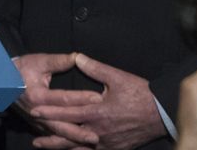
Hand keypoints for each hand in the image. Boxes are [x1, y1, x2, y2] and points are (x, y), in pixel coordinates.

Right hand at [13, 52, 101, 148]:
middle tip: (96, 135)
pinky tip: (77, 145)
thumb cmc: (22, 69)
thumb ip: (58, 61)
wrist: (3, 81)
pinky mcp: (37, 125)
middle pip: (61, 124)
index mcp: (38, 96)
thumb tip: (77, 57)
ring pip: (58, 133)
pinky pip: (52, 136)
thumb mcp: (38, 61)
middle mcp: (37, 112)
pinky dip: (65, 142)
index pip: (64, 98)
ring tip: (91, 142)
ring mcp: (36, 121)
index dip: (81, 98)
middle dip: (79, 131)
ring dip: (74, 139)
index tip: (98, 99)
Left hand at [28, 53, 164, 149]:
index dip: (50, 112)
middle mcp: (99, 130)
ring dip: (61, 148)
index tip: (34, 111)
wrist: (163, 114)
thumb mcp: (117, 77)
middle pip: (69, 135)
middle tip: (34, 140)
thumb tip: (76, 56)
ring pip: (79, 148)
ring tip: (44, 147)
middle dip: (50, 137)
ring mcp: (107, 142)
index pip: (67, 112)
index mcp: (97, 111)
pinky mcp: (115, 149)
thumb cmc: (140, 93)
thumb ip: (94, 67)